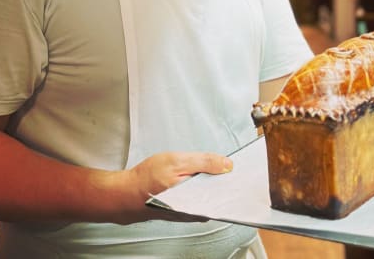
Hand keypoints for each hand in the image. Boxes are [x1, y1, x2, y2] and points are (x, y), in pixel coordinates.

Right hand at [114, 152, 232, 223]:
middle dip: (229, 181)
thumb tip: (228, 164)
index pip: (227, 192)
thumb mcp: (176, 161)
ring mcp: (194, 212)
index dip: (236, 180)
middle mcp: (198, 211)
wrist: (127, 194)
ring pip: (214, 197)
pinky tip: (210, 179)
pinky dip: (210, 189)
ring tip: (223, 171)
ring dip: (219, 185)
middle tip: (234, 168)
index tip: (246, 170)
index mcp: (198, 200)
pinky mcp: (189, 211)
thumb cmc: (148, 178)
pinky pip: (206, 199)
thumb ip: (204, 162)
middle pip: (222, 195)